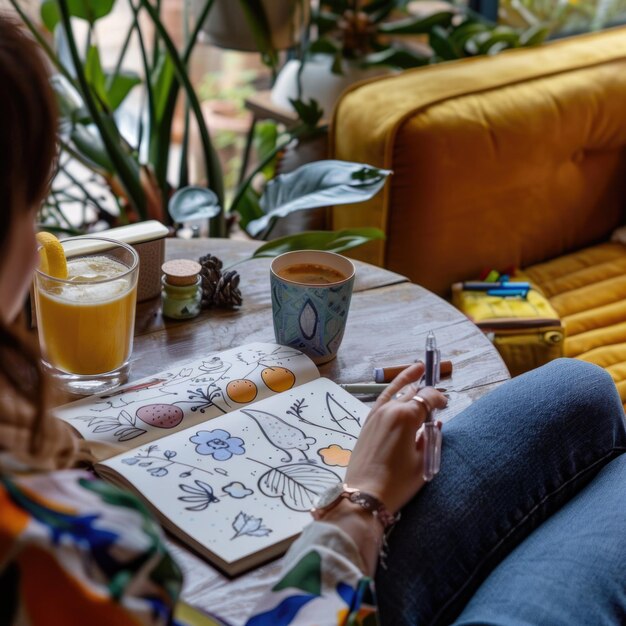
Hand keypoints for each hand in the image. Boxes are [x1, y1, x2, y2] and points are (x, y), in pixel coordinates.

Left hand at [345, 363, 447, 514]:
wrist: (365, 495)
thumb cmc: (398, 482)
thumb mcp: (424, 461)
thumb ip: (430, 438)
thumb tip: (434, 425)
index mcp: (406, 416)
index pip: (428, 398)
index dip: (440, 399)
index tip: (446, 405)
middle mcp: (390, 409)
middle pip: (412, 392)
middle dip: (426, 393)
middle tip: (436, 396)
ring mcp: (376, 414)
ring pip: (395, 391)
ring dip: (407, 381)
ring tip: (417, 368)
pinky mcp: (367, 423)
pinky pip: (382, 400)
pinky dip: (391, 392)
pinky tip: (397, 390)